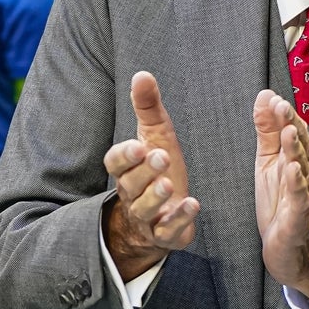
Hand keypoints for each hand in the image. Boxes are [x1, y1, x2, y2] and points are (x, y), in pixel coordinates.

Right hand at [103, 71, 198, 280]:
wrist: (161, 213)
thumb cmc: (158, 167)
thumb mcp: (156, 134)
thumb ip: (148, 107)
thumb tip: (142, 74)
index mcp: (127, 169)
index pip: (116, 162)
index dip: (125, 155)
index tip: (138, 146)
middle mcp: (133, 194)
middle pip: (131, 184)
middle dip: (145, 172)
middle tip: (160, 158)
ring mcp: (147, 216)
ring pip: (145, 209)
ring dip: (157, 197)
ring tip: (169, 185)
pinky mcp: (165, 234)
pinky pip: (167, 232)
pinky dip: (178, 220)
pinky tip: (193, 205)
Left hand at [254, 90, 308, 304]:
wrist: (290, 249)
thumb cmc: (280, 203)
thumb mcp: (267, 162)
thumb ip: (267, 131)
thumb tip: (264, 97)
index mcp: (293, 158)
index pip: (292, 130)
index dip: (283, 114)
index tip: (272, 98)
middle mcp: (301, 173)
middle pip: (299, 145)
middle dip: (291, 124)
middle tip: (281, 106)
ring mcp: (302, 194)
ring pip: (301, 168)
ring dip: (295, 149)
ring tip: (288, 132)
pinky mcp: (298, 217)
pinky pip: (300, 199)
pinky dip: (296, 184)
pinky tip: (292, 171)